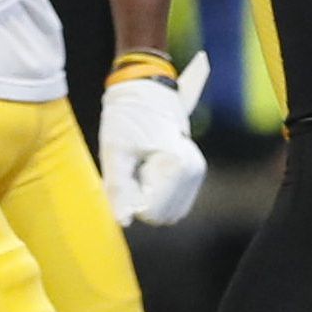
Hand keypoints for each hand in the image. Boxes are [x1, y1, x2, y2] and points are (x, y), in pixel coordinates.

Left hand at [98, 52, 209, 226]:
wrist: (146, 88)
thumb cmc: (126, 116)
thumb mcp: (115, 151)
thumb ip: (118, 189)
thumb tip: (123, 222)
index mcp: (176, 165)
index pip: (150, 212)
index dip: (130, 200)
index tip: (126, 172)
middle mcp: (193, 171)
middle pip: (161, 216)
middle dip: (141, 200)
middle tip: (132, 168)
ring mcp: (197, 172)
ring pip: (168, 212)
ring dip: (150, 197)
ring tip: (141, 165)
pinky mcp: (195, 173)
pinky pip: (174, 202)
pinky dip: (158, 192)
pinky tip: (149, 167)